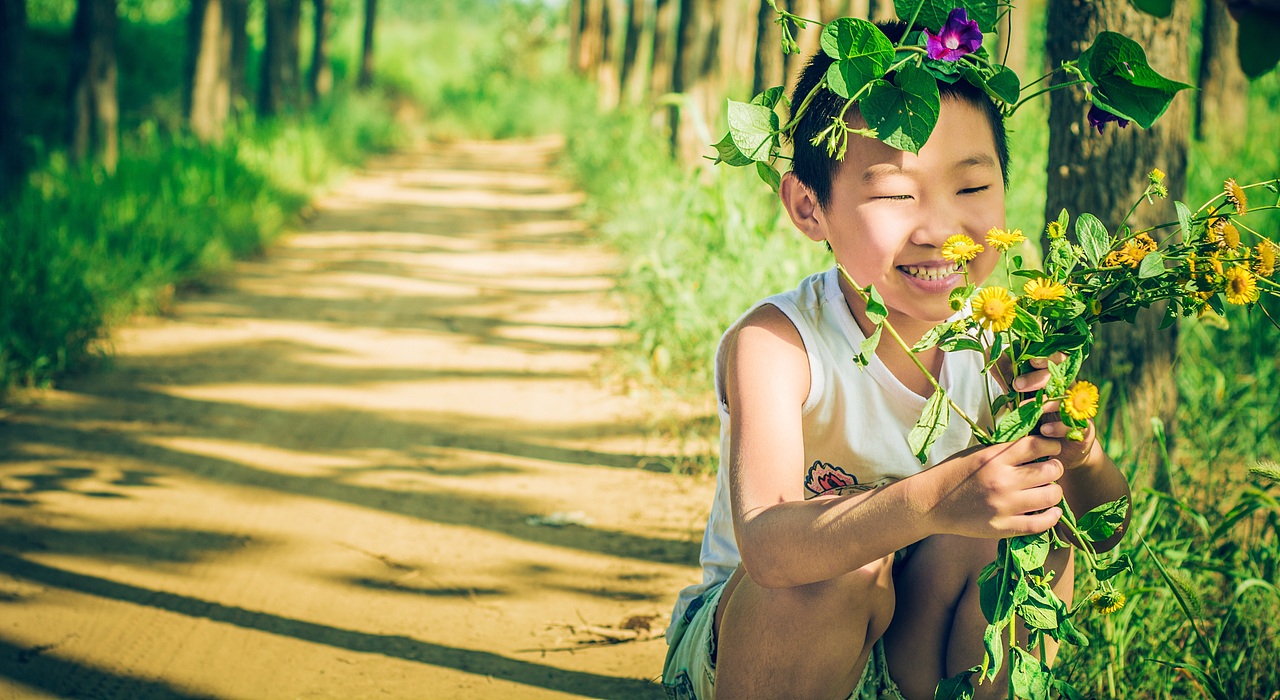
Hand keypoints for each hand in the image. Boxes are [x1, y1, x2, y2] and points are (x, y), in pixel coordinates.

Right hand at [927, 436, 1064, 538]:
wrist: (931, 503)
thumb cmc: (955, 474)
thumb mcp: (977, 454)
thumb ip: (1005, 451)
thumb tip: (1039, 447)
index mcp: (994, 458)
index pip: (1036, 445)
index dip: (1052, 445)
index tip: (1052, 449)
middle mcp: (1002, 481)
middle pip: (1049, 470)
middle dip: (1055, 468)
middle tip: (1050, 470)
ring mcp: (1003, 506)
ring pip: (1051, 496)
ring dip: (1054, 491)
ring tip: (1047, 490)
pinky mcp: (1003, 527)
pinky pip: (1040, 523)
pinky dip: (1052, 516)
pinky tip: (1052, 511)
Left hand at [998, 352, 1096, 468]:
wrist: (1060, 447)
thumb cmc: (1039, 415)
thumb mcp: (1021, 394)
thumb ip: (1008, 375)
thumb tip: (990, 351)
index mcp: (1056, 378)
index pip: (1057, 359)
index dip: (1046, 357)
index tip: (1029, 359)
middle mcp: (1069, 391)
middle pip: (1060, 377)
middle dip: (1038, 378)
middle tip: (1017, 384)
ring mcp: (1077, 409)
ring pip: (1066, 401)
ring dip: (1045, 403)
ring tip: (1025, 408)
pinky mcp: (1083, 429)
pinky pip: (1073, 426)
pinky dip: (1058, 427)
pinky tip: (1044, 430)